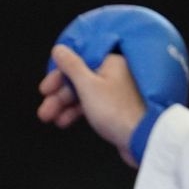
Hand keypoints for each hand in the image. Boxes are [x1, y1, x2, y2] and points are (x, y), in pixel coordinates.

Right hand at [38, 46, 146, 167]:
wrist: (142, 139)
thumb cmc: (117, 112)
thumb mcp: (87, 85)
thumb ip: (71, 66)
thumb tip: (59, 49)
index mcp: (111, 63)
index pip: (77, 63)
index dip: (58, 76)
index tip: (45, 89)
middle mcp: (115, 74)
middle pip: (78, 80)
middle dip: (59, 96)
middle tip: (45, 110)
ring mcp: (117, 93)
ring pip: (84, 95)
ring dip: (65, 107)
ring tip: (51, 119)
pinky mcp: (117, 109)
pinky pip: (92, 106)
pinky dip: (77, 113)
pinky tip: (65, 121)